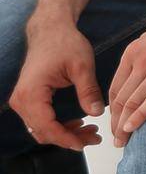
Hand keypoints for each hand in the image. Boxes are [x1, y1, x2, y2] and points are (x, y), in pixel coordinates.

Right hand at [9, 9, 104, 150]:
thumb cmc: (66, 44)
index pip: (47, 127)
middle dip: (69, 138)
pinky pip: (40, 119)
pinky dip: (58, 125)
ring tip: (90, 131)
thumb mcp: (82, 66)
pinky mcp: (28, 98)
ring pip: (41, 128)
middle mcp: (21, 100)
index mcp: (32, 94)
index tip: (87, 143)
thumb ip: (88, 91)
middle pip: (43, 131)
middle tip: (95, 137)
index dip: (67, 139)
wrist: (51, 29)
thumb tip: (97, 114)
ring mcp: (22, 100)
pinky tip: (78, 122)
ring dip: (64, 133)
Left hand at [106, 16, 145, 147]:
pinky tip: (133, 128)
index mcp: (133, 52)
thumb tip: (134, 76)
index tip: (114, 123)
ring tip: (122, 141)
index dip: (112, 110)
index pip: (115, 87)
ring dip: (124, 125)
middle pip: (121, 98)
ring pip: (134, 101)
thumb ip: (141, 56)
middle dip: (115, 122)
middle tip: (116, 139)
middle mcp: (141, 60)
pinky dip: (141, 115)